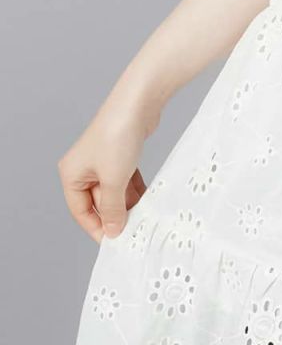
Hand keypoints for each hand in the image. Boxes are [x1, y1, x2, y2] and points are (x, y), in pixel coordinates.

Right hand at [58, 95, 158, 242]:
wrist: (138, 102)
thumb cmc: (118, 135)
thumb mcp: (114, 179)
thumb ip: (113, 208)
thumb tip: (113, 231)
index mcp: (71, 174)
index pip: (80, 211)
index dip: (97, 227)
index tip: (115, 242)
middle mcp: (83, 167)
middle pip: (98, 202)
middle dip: (116, 215)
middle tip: (134, 230)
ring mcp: (103, 160)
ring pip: (114, 191)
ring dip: (128, 203)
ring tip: (144, 217)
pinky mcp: (121, 153)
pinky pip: (125, 179)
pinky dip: (135, 189)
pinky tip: (148, 199)